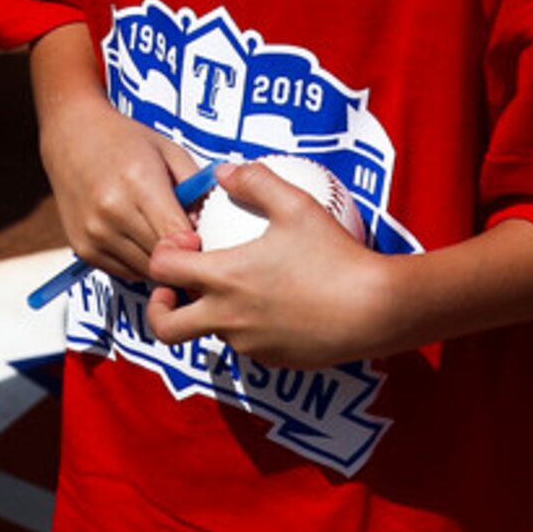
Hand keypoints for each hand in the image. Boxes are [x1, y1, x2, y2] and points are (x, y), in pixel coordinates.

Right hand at [37, 98, 201, 282]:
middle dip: (182, 255)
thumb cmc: (124, 141)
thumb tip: (207, 229)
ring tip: (163, 238)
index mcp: (139, 183)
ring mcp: (95, 233)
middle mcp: (112, 212)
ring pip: (146, 271)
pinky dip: (139, 263)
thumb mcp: (168, 152)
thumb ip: (195, 189)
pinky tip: (141, 240)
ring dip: (161, 262)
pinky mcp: (84, 249)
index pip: (179, 236)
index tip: (204, 239)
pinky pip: (126, 273)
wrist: (71, 135)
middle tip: (190, 243)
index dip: (197, 244)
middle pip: (163, 258)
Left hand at [142, 160, 390, 368]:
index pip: (161, 270)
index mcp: (224, 278)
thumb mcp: (297, 205)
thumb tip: (224, 171)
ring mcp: (248, 345)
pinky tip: (278, 305)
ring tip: (243, 287)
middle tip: (175, 290)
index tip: (187, 245)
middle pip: (165, 327)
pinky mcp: (272, 360)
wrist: (374, 310)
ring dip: (213, 313)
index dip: (162, 254)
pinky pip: (247, 345)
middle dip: (158, 308)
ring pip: (210, 333)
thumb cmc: (335, 255)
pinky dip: (249, 327)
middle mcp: (227, 318)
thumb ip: (255, 182)